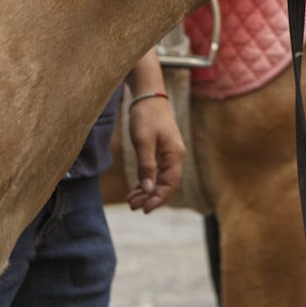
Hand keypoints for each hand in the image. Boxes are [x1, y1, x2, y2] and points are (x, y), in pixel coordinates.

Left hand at [126, 94, 185, 212]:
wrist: (148, 97)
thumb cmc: (146, 117)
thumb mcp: (143, 142)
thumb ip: (146, 167)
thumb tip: (148, 190)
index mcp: (175, 155)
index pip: (170, 184)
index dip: (158, 198)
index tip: (144, 209)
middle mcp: (174, 157)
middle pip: (165, 184)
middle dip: (150, 197)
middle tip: (132, 206)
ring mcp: (168, 154)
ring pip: (159, 179)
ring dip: (146, 191)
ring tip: (131, 201)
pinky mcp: (160, 151)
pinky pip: (155, 172)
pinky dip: (145, 182)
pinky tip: (135, 189)